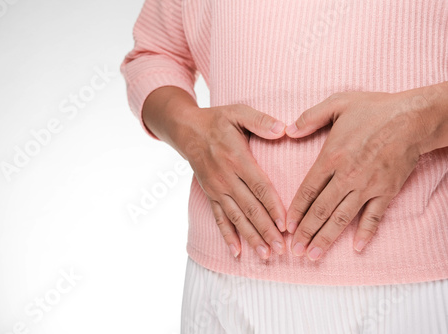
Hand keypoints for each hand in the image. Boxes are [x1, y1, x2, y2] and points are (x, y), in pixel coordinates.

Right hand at [182, 104, 287, 258]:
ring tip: (265, 254)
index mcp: (237, 158)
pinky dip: (227, 236)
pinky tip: (236, 251)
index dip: (273, 207)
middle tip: (281, 248)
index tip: (286, 225)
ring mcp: (217, 189)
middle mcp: (226, 178)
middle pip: (250, 208)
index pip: (259, 187)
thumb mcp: (238, 112)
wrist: (186, 130)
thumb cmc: (217, 120)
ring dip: (251, 237)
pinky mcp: (210, 194)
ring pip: (236, 218)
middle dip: (266, 230)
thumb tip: (283, 129)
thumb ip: (260, 121)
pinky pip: (219, 218)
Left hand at [284, 91, 432, 260]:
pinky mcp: (387, 191)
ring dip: (327, 238)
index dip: (296, 210)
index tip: (287, 226)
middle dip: (306, 232)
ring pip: (343, 218)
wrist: (413, 117)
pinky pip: (374, 216)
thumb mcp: (337, 104)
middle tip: (294, 251)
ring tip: (313, 255)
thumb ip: (310, 117)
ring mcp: (368, 186)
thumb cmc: (375, 109)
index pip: (308, 190)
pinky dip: (366, 232)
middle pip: (321, 210)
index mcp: (332, 157)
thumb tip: (288, 131)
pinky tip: (356, 247)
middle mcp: (347, 176)